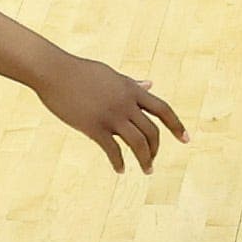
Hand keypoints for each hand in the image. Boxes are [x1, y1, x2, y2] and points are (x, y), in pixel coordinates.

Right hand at [32, 49, 185, 171]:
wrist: (54, 71)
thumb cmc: (80, 71)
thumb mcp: (111, 75)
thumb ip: (132, 83)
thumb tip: (150, 84)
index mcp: (132, 89)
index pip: (163, 110)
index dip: (177, 126)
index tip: (187, 140)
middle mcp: (126, 103)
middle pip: (152, 131)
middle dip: (156, 149)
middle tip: (152, 161)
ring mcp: (111, 115)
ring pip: (138, 143)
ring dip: (145, 160)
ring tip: (147, 170)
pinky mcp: (94, 126)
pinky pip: (112, 150)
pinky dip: (119, 162)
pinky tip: (120, 170)